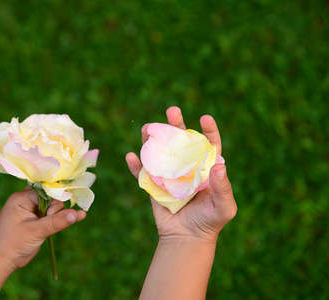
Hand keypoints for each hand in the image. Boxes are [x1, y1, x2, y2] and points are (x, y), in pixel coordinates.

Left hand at [0, 188, 86, 270]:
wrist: (2, 260)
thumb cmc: (14, 244)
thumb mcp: (36, 232)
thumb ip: (57, 221)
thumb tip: (78, 213)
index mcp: (21, 198)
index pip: (46, 191)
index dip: (53, 203)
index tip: (51, 216)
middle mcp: (26, 199)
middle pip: (50, 196)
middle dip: (55, 209)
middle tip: (49, 223)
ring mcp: (31, 209)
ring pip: (52, 204)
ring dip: (56, 215)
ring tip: (48, 228)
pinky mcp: (36, 218)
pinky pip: (50, 212)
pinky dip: (58, 217)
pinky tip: (76, 218)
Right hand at [126, 106, 236, 242]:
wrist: (186, 239)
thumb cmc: (210, 222)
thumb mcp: (224, 207)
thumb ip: (223, 188)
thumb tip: (220, 164)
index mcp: (205, 168)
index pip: (208, 144)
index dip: (208, 130)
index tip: (205, 118)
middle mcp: (187, 167)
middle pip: (181, 141)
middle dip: (176, 125)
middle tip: (172, 111)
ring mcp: (169, 175)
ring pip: (160, 152)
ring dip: (152, 139)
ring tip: (147, 128)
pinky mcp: (153, 185)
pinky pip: (142, 172)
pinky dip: (135, 164)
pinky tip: (131, 155)